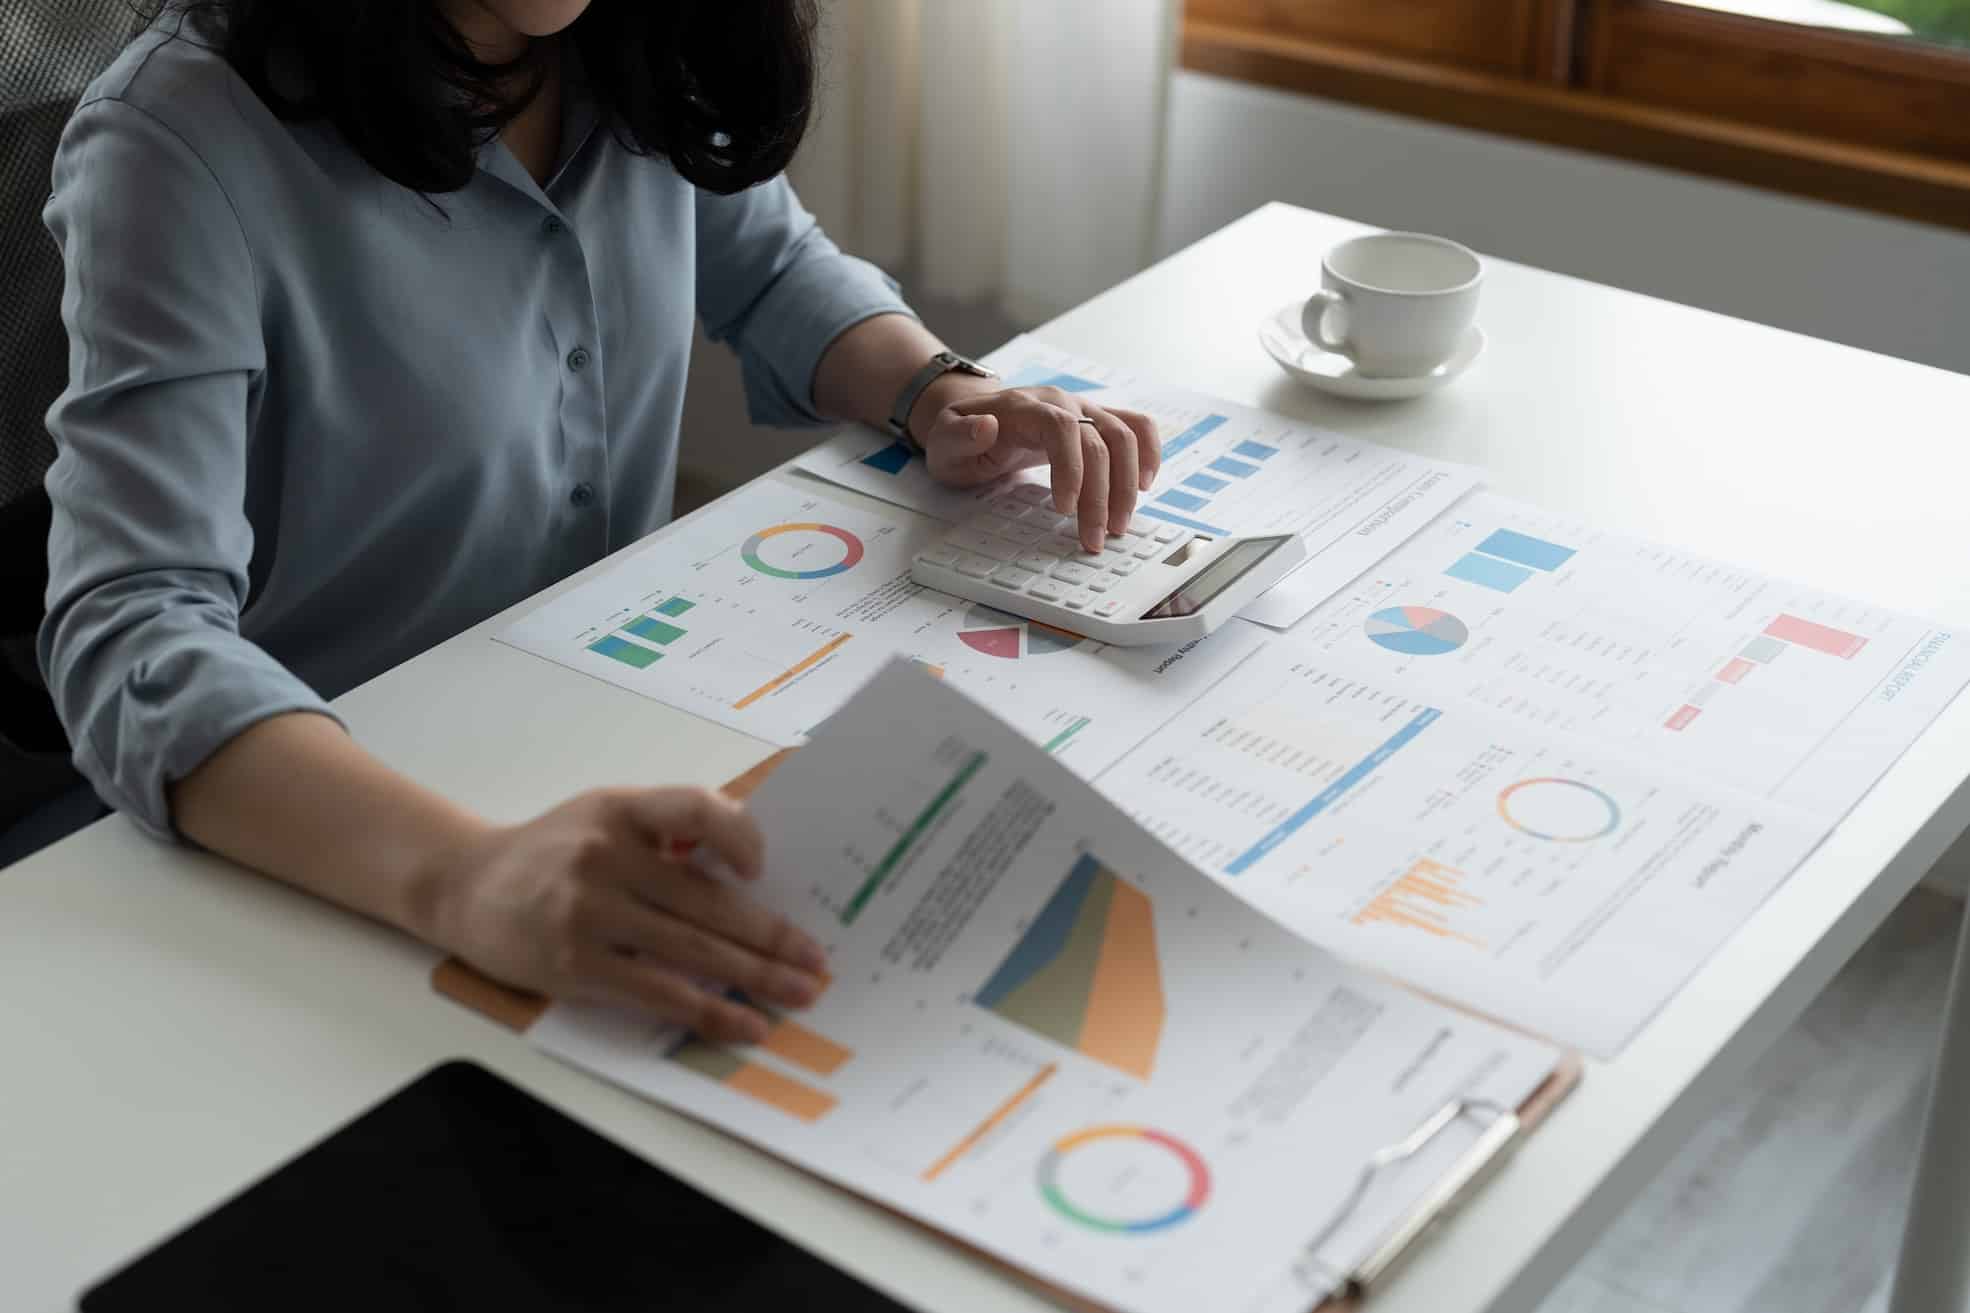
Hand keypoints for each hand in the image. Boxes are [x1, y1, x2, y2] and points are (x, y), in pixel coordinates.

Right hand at [422, 787, 826, 1042]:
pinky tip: (745, 1023)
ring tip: (799, 992)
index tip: (764, 868)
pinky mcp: (576, 965)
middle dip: (771, 935)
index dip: (736, 835)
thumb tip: (751, 861)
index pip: (692, 810)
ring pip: (691, 948)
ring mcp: (588, 913)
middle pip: (706, 900)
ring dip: (754, 975)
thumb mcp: (606, 814)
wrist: (466, 886)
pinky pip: (659, 991)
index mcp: (621, 811)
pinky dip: (709, 1009)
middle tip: (817, 961)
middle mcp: (605, 856)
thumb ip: (669, 828)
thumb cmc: (553, 850)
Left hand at [917, 385, 1161, 551]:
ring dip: (1127, 484)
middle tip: (1094, 538)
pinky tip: (1144, 485)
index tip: (1065, 508)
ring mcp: (1083, 409)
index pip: (1061, 427)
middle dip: (1101, 494)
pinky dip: (1149, 453)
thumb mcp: (944, 440)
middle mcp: (1061, 402)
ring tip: (1118, 525)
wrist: (974, 416)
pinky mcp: (1097, 421)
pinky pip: (1136, 427)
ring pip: (1124, 437)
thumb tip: (986, 427)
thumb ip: (959, 435)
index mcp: (1024, 406)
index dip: (1071, 467)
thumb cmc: (960, 436)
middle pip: (1098, 439)